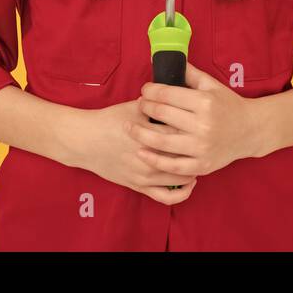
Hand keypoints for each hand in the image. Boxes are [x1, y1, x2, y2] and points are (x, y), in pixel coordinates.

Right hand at [71, 99, 197, 204]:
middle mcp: (151, 157)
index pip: (183, 132)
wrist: (85, 140)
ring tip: (199, 159)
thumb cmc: (110, 120)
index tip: (203, 123)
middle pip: (185, 155)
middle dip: (198, 149)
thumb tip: (179, 96)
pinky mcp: (139, 186)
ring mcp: (145, 175)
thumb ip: (158, 105)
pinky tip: (189, 182)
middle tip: (207, 141)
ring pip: (180, 177)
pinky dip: (182, 192)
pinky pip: (166, 196)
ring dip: (193, 168)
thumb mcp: (134, 107)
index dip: (196, 128)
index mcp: (152, 134)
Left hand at [130, 62, 260, 177]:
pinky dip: (154, 159)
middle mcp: (203, 125)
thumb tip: (166, 59)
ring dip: (140, 133)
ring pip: (161, 141)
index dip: (150, 91)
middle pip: (161, 114)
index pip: (167, 94)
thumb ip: (189, 73)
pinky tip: (141, 152)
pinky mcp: (201, 165)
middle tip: (138, 105)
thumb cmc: (228, 105)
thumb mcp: (212, 85)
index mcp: (205, 103)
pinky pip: (172, 165)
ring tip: (129, 127)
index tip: (145, 90)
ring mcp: (201, 147)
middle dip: (145, 107)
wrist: (250, 131)